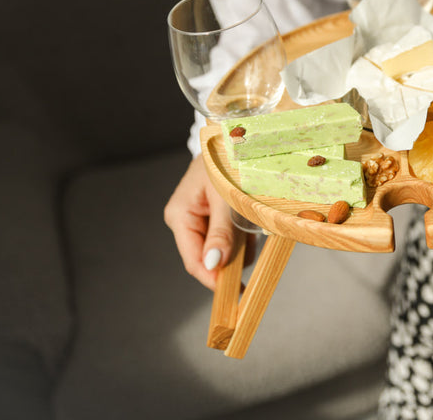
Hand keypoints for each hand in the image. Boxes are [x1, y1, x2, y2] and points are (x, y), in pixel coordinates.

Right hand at [164, 155, 253, 289]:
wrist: (233, 137)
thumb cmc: (226, 160)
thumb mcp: (225, 197)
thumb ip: (221, 232)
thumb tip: (213, 264)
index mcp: (180, 216)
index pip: (194, 260)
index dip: (213, 280)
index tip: (234, 295)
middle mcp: (188, 220)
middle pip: (209, 257)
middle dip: (231, 261)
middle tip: (252, 261)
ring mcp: (202, 219)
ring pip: (223, 249)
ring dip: (241, 246)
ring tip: (251, 226)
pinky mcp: (216, 216)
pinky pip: (231, 237)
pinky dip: (244, 236)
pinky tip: (251, 224)